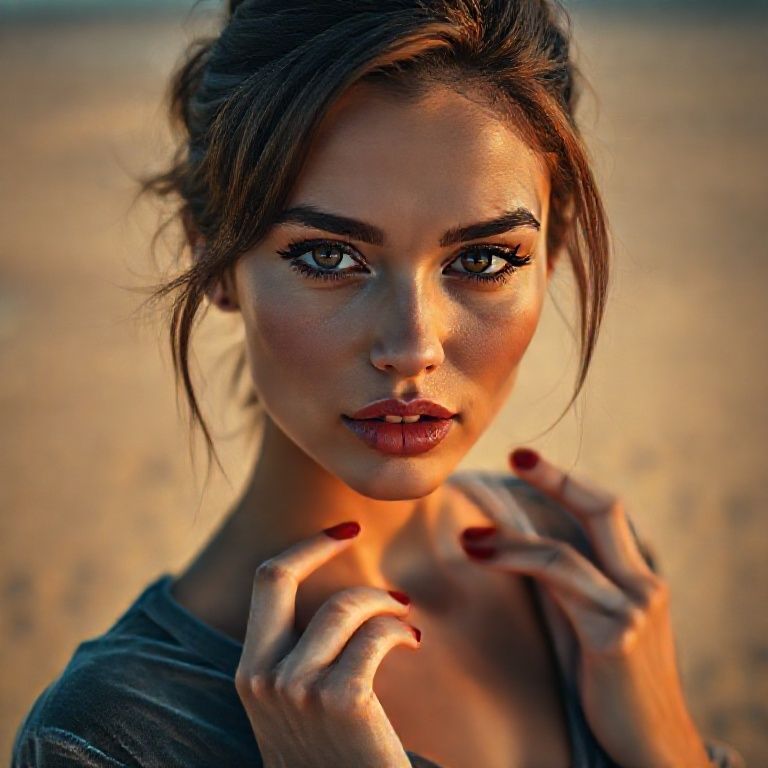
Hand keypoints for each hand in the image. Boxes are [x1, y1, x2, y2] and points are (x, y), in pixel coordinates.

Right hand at [234, 522, 420, 767]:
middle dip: (320, 543)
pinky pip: (377, 634)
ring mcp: (296, 689)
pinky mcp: (340, 701)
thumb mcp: (298, 706)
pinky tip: (413, 641)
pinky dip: (401, 629)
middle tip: (356, 534)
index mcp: (249, 673)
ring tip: (405, 619)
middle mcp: (263, 677)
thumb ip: (300, 656)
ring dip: (383, 602)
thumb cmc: (334, 759)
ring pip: (344, 604)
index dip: (301, 547)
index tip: (340, 531)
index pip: (265, 582)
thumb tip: (337, 598)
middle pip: (282, 576)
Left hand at [459, 448, 711, 767]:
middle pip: (603, 510)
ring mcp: (632, 609)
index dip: (568, 482)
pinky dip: (514, 562)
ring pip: (563, 552)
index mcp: (638, 579)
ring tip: (466, 538)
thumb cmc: (614, 686)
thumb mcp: (595, 626)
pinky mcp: (614, 636)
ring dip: (509, 540)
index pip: (606, 513)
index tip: (527, 459)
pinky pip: (557, 584)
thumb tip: (523, 553)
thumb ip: (572, 588)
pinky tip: (481, 557)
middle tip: (516, 454)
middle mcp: (642, 586)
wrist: (651, 748)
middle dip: (558, 479)